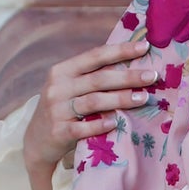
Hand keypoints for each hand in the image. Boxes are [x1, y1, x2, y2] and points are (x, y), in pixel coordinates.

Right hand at [22, 34, 162, 174]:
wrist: (36, 142)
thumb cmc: (62, 110)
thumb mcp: (70, 88)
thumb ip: (93, 76)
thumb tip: (132, 64)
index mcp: (62, 71)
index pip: (95, 56)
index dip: (120, 50)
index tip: (144, 47)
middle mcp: (57, 87)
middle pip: (98, 79)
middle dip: (128, 76)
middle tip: (152, 76)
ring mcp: (56, 110)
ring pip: (93, 101)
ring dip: (120, 99)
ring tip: (143, 98)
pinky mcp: (58, 132)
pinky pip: (82, 127)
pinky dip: (99, 125)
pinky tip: (115, 122)